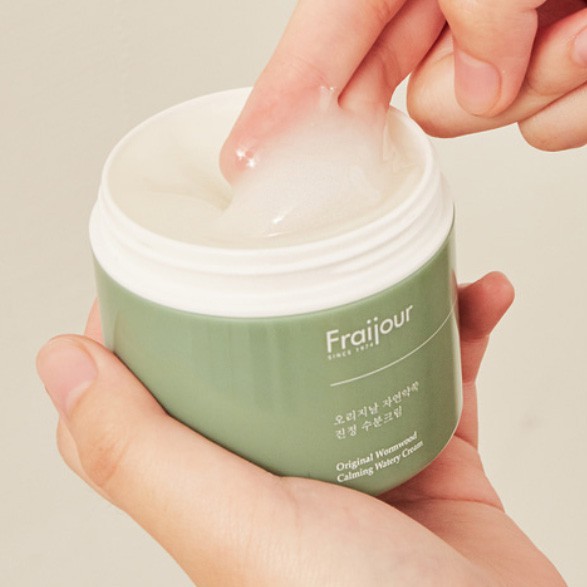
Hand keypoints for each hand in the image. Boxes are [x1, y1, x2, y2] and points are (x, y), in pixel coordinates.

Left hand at [36, 273, 565, 585]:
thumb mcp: (236, 525)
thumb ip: (140, 453)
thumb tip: (60, 363)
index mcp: (225, 477)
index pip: (166, 376)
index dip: (161, 308)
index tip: (176, 250)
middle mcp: (286, 461)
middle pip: (269, 346)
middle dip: (288, 283)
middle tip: (307, 232)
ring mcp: (358, 450)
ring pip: (359, 345)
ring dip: (390, 294)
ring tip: (411, 256)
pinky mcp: (427, 448)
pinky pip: (442, 369)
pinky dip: (461, 330)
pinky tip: (481, 300)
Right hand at [221, 0, 586, 173]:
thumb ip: (475, 7)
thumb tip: (479, 92)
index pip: (316, 53)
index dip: (277, 113)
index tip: (243, 163)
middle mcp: (439, 16)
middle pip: (411, 103)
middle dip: (459, 82)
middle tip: (521, 20)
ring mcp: (495, 52)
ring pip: (482, 121)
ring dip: (537, 78)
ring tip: (575, 16)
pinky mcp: (544, 74)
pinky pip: (546, 127)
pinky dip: (576, 97)